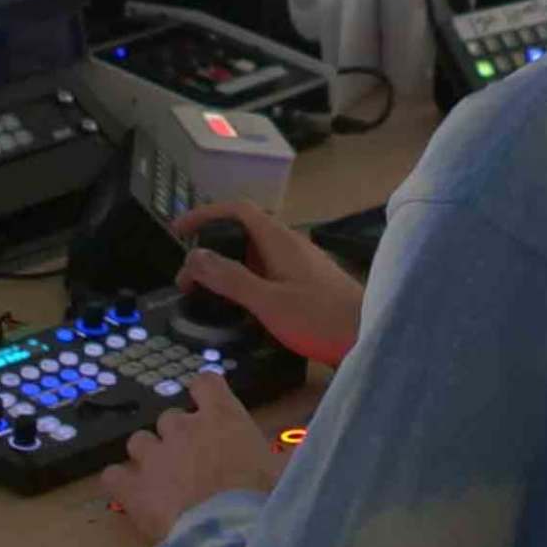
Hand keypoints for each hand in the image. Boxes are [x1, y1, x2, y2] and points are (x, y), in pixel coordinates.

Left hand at [102, 373, 279, 543]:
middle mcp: (183, 427)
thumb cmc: (264, 501)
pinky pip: (112, 475)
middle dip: (177, 437)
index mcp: (222, 417)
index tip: (209, 410)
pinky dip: (121, 483)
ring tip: (161, 481)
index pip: (205, 382)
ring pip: (139, 441)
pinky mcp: (131, 486)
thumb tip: (312, 447)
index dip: (205, 395)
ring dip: (149, 457)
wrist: (229, 536)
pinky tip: (132, 496)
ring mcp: (153, 455)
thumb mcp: (289, 472)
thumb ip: (290, 454)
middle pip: (170, 418)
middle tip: (193, 464)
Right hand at [169, 199, 363, 365]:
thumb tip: (195, 257)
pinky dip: (245, 280)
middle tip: (188, 278)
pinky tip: (239, 307)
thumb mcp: (268, 301)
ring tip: (206, 294)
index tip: (177, 232)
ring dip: (227, 267)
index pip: (236, 209)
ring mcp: (299, 263)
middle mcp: (289, 244)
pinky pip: (266, 271)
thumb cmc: (321, 318)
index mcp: (279, 240)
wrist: (369, 336)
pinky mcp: (305, 282)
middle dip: (211, 247)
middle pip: (242, 231)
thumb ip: (231, 278)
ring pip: (254, 253)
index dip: (204, 215)